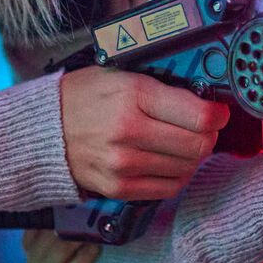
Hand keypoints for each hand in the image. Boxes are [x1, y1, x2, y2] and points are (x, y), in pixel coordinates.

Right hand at [59, 66, 228, 200]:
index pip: (200, 115)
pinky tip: (169, 162)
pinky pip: (168, 188)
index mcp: (134, 96)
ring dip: (192, 156)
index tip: (218, 112)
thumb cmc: (84, 97)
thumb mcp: (122, 74)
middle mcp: (130, 132)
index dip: (217, 115)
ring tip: (181, 143)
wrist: (44, 130)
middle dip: (208, 136)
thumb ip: (162, 85)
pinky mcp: (119, 188)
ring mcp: (124, 164)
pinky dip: (177, 175)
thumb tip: (205, 98)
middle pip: (198, 145)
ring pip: (187, 168)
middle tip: (203, 129)